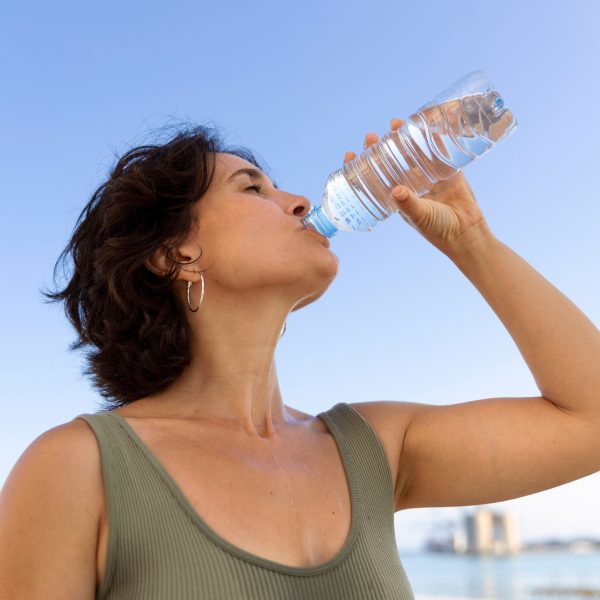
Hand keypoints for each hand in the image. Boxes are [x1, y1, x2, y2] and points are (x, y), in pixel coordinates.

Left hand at [344, 118, 494, 255]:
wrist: (467, 232)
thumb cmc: (438, 229)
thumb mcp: (420, 216)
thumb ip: (409, 203)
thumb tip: (396, 190)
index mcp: (398, 196)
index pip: (374, 179)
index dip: (361, 167)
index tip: (350, 155)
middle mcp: (411, 184)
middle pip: (391, 161)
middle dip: (379, 148)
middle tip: (370, 136)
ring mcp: (429, 176)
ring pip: (412, 152)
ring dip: (402, 138)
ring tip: (394, 124)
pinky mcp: (448, 170)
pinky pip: (438, 150)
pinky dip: (432, 137)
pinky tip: (425, 124)